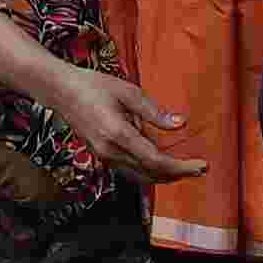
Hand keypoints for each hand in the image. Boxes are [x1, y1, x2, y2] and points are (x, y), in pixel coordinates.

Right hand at [39, 66, 208, 185]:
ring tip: (186, 169)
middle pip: (151, 174)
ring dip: (165, 176)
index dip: (181, 167)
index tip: (201, 165)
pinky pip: (131, 171)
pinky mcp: (102, 156)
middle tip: (200, 169)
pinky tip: (162, 163)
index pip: (156, 160)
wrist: (61, 91)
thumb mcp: (128, 92)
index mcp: (118, 134)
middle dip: (178, 174)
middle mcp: (111, 151)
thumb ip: (154, 111)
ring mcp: (105, 156)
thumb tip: (180, 123)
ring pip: (141, 177)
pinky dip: (150, 171)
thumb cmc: (93, 86)